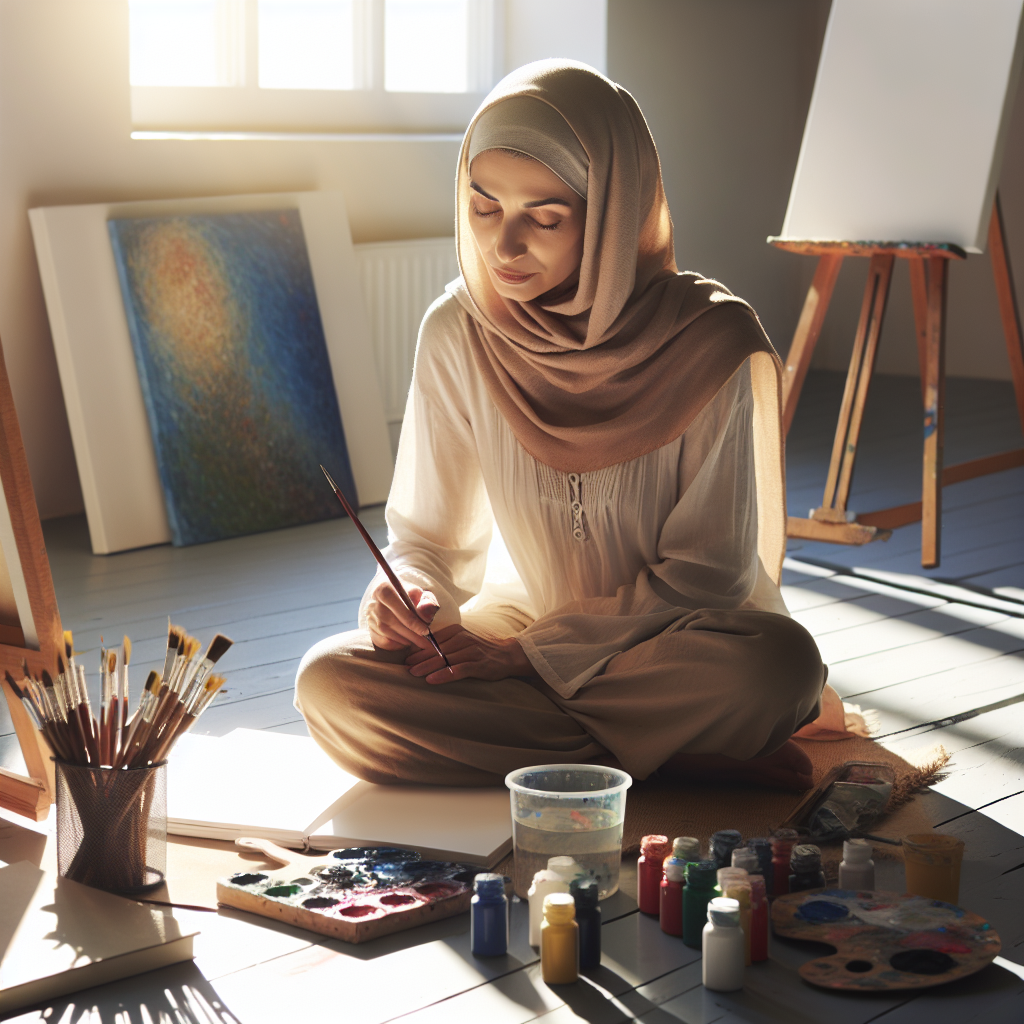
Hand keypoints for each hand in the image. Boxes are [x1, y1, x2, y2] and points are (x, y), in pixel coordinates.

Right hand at [365, 578, 438, 650]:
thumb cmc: (413, 598)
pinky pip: (380, 640)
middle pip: (389, 619)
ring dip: (404, 638)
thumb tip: (424, 612)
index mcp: (385, 587)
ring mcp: (370, 616)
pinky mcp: (370, 629)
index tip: (425, 630)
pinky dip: (395, 644)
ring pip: (385, 631)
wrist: (399, 600)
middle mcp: (373, 601)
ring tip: (419, 640)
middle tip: (426, 641)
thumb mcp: (423, 596)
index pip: (393, 601)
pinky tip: (406, 642)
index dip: (408, 617)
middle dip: (410, 633)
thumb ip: (427, 602)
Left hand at [405, 624, 537, 683]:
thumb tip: (420, 650)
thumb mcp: (462, 640)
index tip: (406, 658)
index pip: (433, 639)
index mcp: (457, 631)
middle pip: (436, 649)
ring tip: (414, 674)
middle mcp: (463, 638)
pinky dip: (444, 675)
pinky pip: (458, 670)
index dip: (418, 649)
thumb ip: (445, 642)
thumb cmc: (480, 650)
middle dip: (419, 658)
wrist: (507, 655)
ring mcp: (472, 651)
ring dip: (427, 666)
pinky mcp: (479, 664)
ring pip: (445, 658)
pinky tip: (432, 680)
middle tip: (405, 667)